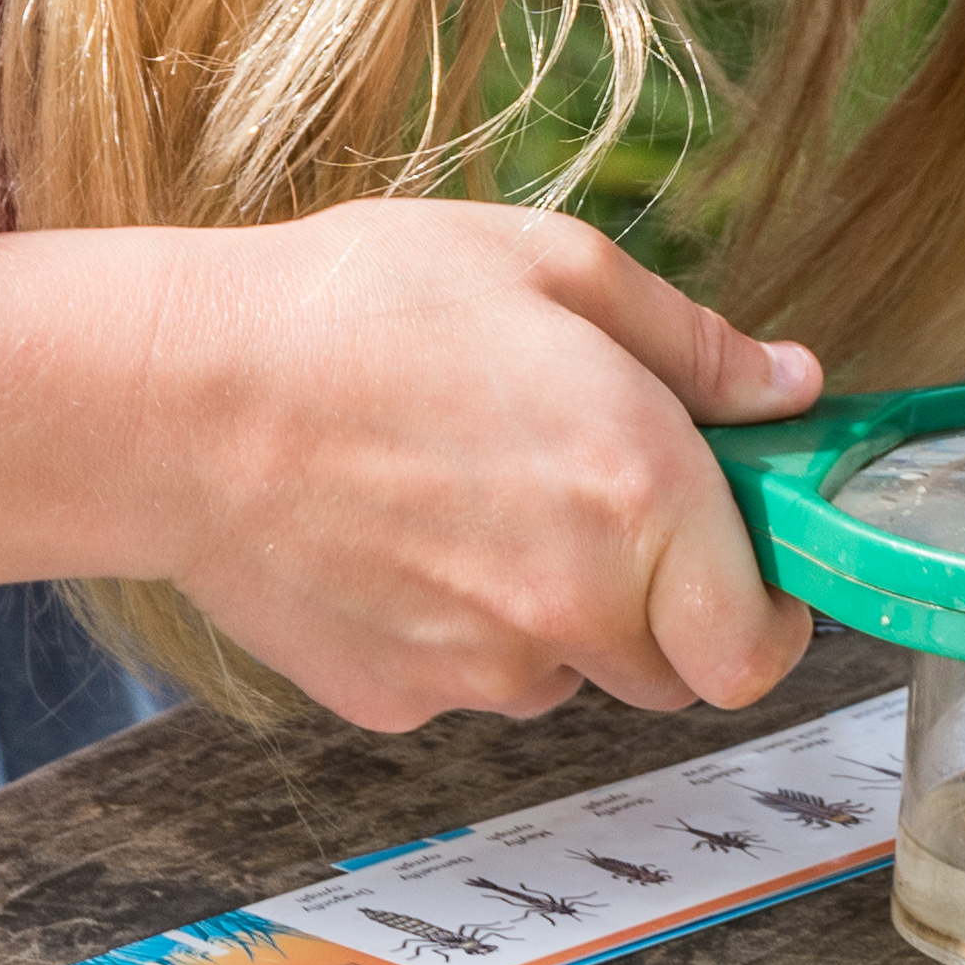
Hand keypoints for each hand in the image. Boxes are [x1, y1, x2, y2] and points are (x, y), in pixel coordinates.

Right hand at [133, 204, 825, 729]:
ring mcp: (479, 667)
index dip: (765, 617)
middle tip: (594, 500)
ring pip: (565, 674)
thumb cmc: (357, 308)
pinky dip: (456, 625)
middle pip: (671, 670)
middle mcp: (574, 605)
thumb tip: (790, 388)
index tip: (746, 568)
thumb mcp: (549, 266)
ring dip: (554, 613)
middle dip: (660, 603)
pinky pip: (466, 679)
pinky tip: (400, 532)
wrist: (174, 396)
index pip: (758, 648)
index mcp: (642, 495)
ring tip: (469, 494)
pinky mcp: (395, 698)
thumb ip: (694, 344)